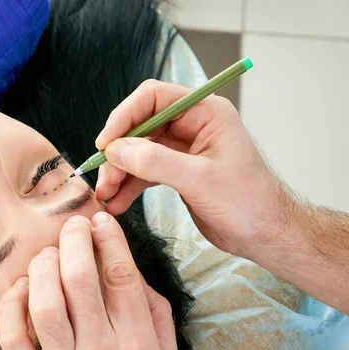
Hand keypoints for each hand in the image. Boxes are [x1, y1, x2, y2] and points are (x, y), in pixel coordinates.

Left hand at [0, 212, 179, 349]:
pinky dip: (12, 307)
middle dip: (74, 241)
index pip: (121, 277)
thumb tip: (133, 271)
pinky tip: (21, 289)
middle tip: (72, 225)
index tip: (100, 220)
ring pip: (45, 305)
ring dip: (43, 269)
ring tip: (48, 254)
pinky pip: (14, 340)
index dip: (109, 240)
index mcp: (138, 345)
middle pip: (81, 281)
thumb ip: (156, 316)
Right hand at [95, 79, 291, 256]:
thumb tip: (115, 149)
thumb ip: (156, 162)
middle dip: (118, 151)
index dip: (124, 116)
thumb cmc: (247, 203)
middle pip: (140, 125)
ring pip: (137, 150)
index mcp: (205, 112)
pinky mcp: (176, 170)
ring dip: (119, 171)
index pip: (153, 98)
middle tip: (103, 178)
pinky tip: (117, 203)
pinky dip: (128, 186)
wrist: (264, 234)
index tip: (105, 143)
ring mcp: (182, 148)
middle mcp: (191, 124)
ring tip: (105, 195)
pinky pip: (143, 171)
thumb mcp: (200, 180)